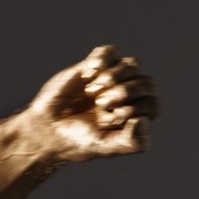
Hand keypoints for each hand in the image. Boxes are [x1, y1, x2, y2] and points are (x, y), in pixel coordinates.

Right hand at [25, 45, 160, 162]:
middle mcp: (127, 96)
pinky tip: (87, 74)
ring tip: (92, 90)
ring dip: (115, 75)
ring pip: (132, 65)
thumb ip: (130, 142)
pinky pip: (111, 52)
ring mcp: (112, 79)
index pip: (152, 104)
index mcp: (134, 116)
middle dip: (126, 92)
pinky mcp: (94, 65)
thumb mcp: (104, 147)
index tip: (113, 117)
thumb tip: (145, 121)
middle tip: (100, 104)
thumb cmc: (76, 141)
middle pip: (147, 82)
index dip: (137, 108)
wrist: (46, 129)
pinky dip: (102, 59)